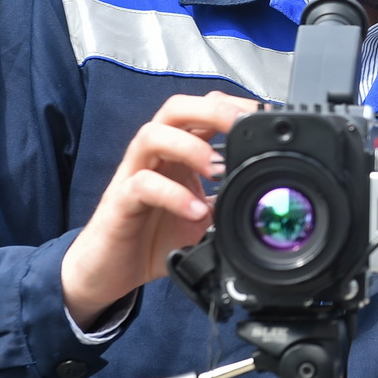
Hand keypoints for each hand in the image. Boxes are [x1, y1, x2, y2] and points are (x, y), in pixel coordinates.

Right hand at [60, 91, 257, 328]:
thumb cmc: (155, 236)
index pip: (203, 110)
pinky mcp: (119, 202)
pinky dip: (172, 194)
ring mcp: (134, 174)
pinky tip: (194, 211)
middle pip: (176, 108)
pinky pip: (141, 186)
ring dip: (190, 146)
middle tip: (242, 125)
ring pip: (152, 135)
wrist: (110, 272)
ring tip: (218, 168)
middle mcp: (155, 155)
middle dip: (212, 110)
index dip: (233, 105)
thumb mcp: (204, 218)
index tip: (264, 115)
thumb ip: (228, 202)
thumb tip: (267, 202)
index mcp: (179, 152)